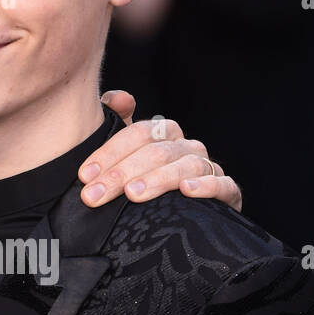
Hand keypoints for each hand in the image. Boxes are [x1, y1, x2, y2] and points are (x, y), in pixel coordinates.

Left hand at [78, 90, 242, 211]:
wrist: (181, 217)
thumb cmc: (144, 181)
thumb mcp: (125, 155)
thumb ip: (116, 123)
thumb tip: (119, 97)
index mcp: (163, 133)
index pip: (136, 134)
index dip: (109, 153)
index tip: (85, 175)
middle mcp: (187, 146)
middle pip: (155, 152)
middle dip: (121, 174)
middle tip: (95, 195)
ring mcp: (208, 167)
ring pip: (185, 166)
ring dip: (157, 179)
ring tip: (133, 193)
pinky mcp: (228, 192)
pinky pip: (223, 184)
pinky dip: (206, 185)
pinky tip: (187, 191)